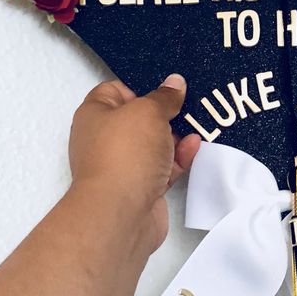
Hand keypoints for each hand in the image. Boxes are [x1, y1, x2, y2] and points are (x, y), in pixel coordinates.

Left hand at [68, 75, 199, 252]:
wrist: (121, 212)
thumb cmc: (126, 152)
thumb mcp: (148, 112)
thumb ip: (164, 97)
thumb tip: (175, 82)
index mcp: (95, 115)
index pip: (115, 91)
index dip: (140, 85)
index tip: (166, 86)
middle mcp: (105, 139)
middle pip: (138, 119)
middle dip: (165, 112)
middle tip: (192, 101)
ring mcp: (123, 165)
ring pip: (153, 145)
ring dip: (176, 135)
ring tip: (201, 122)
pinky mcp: (141, 188)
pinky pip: (163, 167)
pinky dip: (179, 157)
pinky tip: (195, 146)